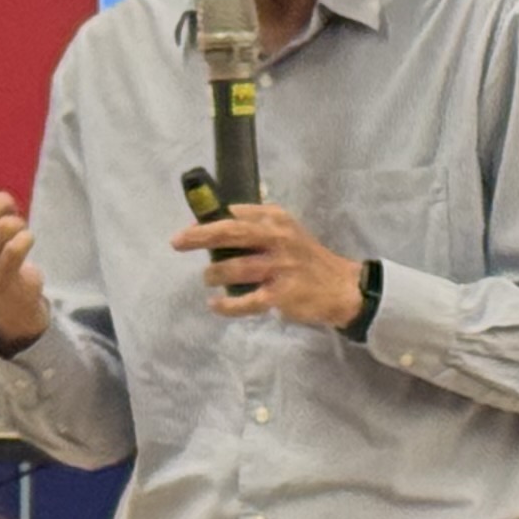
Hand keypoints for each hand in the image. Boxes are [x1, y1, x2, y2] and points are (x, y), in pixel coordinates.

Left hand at [169, 203, 365, 330]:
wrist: (341, 287)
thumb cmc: (307, 258)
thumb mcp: (288, 230)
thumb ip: (258, 223)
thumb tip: (219, 218)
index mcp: (277, 220)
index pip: (236, 214)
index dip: (208, 220)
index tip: (190, 230)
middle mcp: (277, 239)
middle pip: (230, 233)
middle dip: (199, 237)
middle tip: (177, 242)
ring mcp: (279, 267)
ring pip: (233, 269)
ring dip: (213, 275)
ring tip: (209, 279)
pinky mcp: (280, 295)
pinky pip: (245, 301)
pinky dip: (226, 305)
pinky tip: (215, 305)